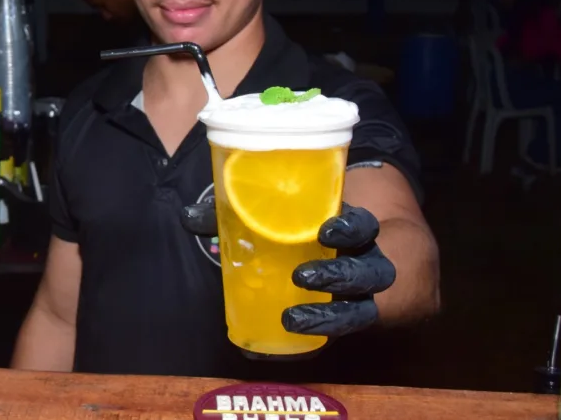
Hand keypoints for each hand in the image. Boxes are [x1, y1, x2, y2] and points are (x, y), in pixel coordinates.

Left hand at [180, 201, 395, 337]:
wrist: (328, 259)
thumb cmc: (296, 232)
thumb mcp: (273, 220)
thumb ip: (232, 215)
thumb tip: (188, 216)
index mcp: (347, 228)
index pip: (363, 224)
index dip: (351, 227)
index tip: (325, 232)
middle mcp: (363, 260)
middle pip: (372, 270)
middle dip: (340, 275)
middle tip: (302, 276)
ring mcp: (361, 295)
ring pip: (365, 309)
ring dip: (331, 316)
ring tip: (293, 319)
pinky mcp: (350, 319)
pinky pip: (342, 335)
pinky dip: (316, 340)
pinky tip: (287, 345)